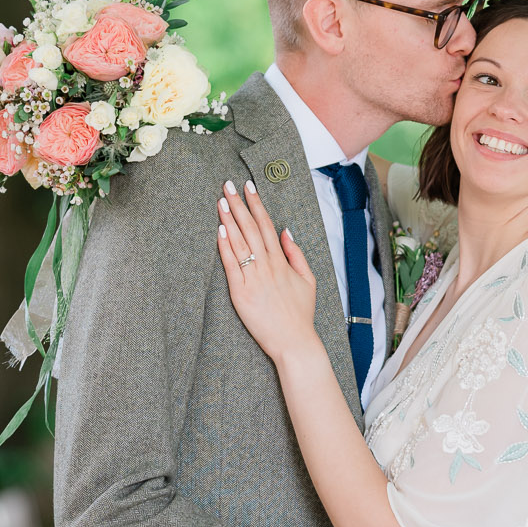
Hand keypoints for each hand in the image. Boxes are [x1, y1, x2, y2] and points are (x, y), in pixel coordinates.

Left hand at [217, 180, 320, 362]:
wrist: (294, 341)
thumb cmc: (300, 313)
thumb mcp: (308, 280)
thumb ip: (296, 254)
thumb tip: (287, 231)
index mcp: (282, 262)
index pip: (267, 225)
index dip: (257, 204)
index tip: (248, 187)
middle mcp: (267, 266)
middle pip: (251, 228)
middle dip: (239, 204)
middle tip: (228, 185)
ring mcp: (253, 279)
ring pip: (240, 242)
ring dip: (230, 220)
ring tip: (221, 201)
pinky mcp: (240, 293)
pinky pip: (231, 265)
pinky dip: (225, 247)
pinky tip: (220, 230)